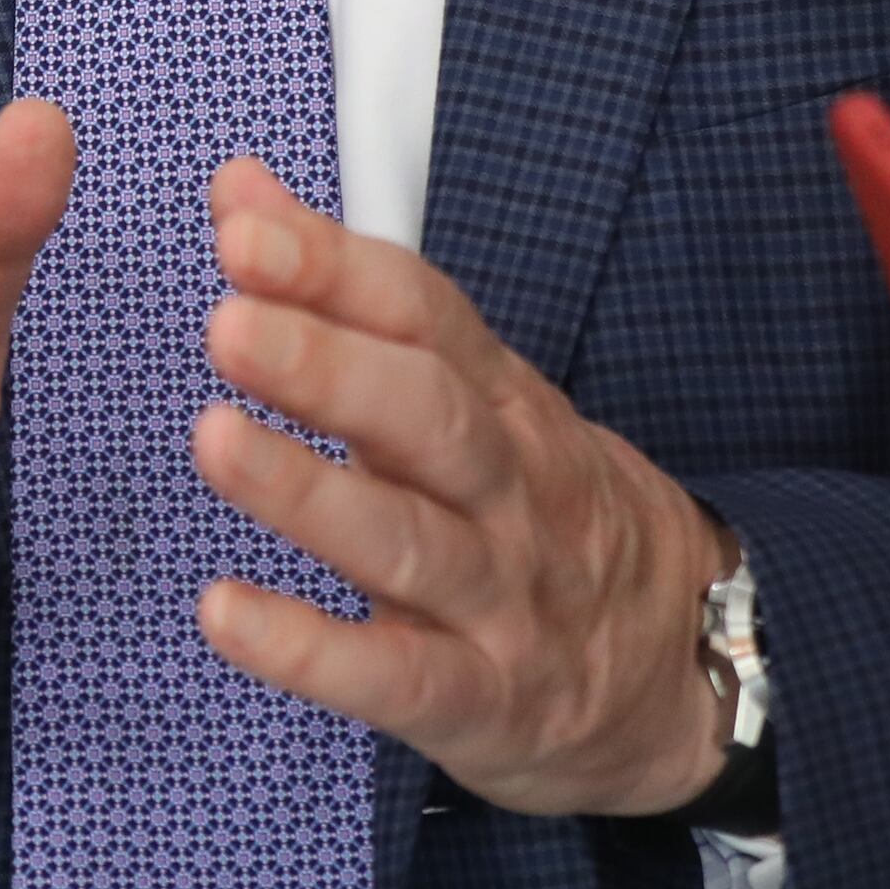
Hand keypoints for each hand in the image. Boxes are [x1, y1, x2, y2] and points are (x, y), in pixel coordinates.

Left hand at [189, 161, 729, 816]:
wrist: (675, 656)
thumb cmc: (531, 502)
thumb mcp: (459, 386)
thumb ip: (340, 290)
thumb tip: (239, 190)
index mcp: (497, 397)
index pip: (423, 315)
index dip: (335, 268)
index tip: (243, 229)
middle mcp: (508, 487)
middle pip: (429, 415)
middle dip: (329, 367)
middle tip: (230, 325)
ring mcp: (500, 596)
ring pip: (408, 541)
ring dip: (308, 493)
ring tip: (214, 441)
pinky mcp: (480, 698)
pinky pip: (395, 677)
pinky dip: (310, 651)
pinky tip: (224, 613)